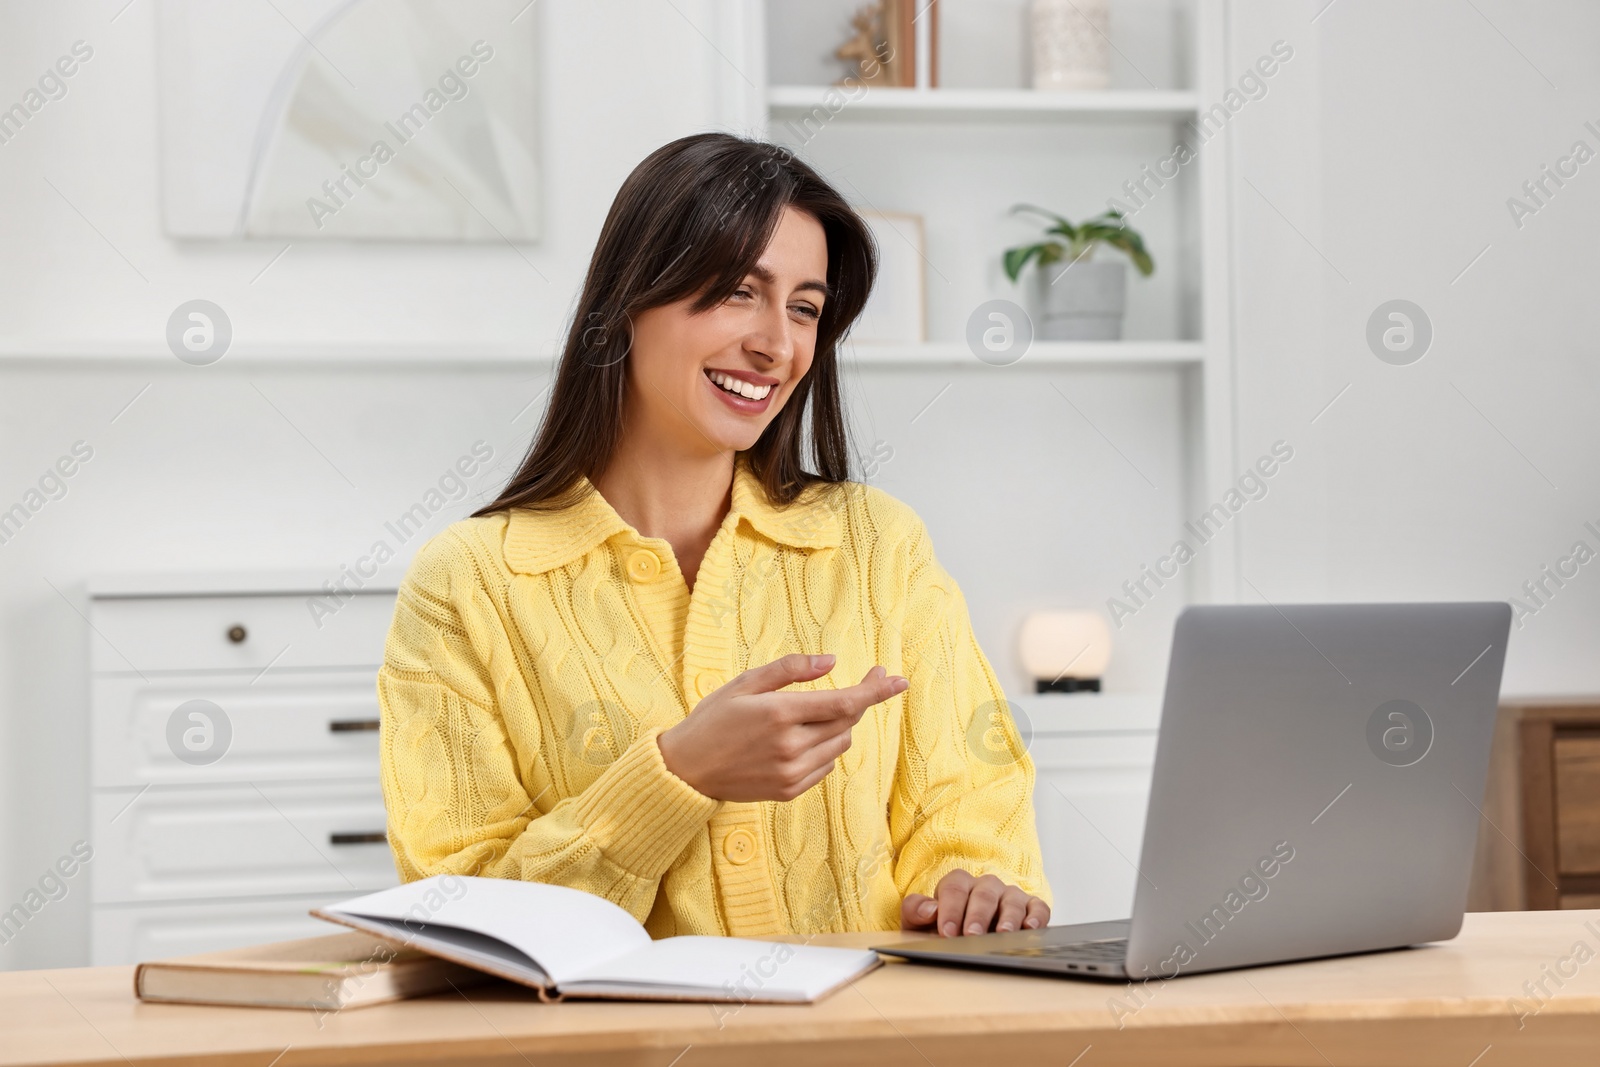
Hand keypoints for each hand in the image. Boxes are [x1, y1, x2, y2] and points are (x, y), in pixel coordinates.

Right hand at [657, 653, 906, 802]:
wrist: (686, 770)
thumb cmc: (713, 719)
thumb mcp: (746, 683)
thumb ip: (790, 670)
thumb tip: (832, 661)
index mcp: (780, 713)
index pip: (845, 702)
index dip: (876, 690)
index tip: (899, 680)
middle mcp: (790, 746)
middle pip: (847, 722)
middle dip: (862, 700)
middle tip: (868, 680)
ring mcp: (791, 772)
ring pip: (839, 745)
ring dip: (841, 725)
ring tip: (818, 711)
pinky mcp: (789, 790)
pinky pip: (825, 767)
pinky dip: (825, 748)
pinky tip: (804, 738)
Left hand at [900, 869, 1049, 935]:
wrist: (963, 939)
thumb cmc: (942, 929)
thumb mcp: (919, 922)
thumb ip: (915, 911)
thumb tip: (930, 910)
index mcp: (959, 884)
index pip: (954, 888)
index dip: (950, 909)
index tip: (946, 932)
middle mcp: (986, 887)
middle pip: (983, 894)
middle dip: (977, 915)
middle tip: (972, 935)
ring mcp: (1010, 896)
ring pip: (1012, 901)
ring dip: (1007, 918)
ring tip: (1002, 934)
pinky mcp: (1031, 908)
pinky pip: (1038, 908)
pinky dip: (1036, 917)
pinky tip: (1030, 929)